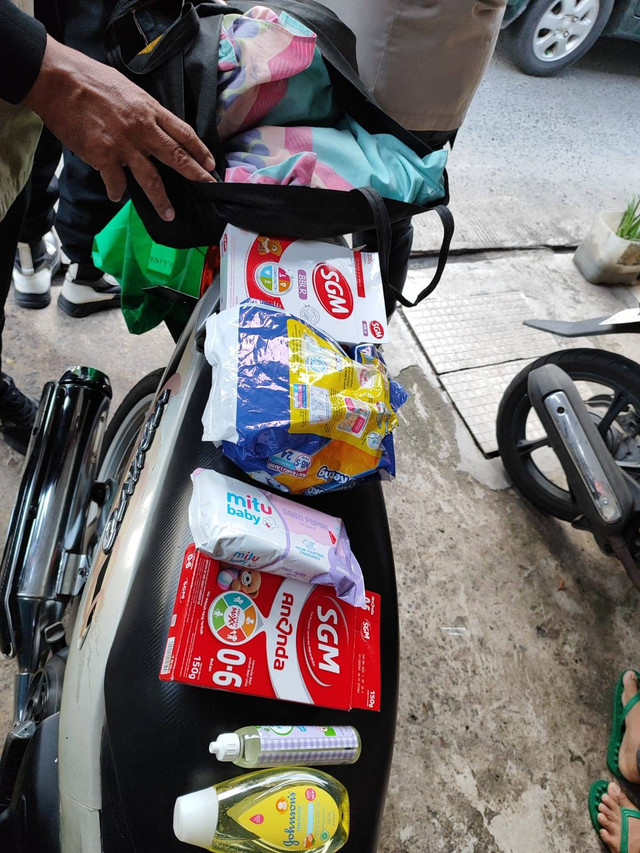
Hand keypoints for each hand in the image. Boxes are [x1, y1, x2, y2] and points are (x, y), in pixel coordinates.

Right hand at [24, 36, 215, 220]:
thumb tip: (149, 125)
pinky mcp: (105, 157)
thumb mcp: (125, 88)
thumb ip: (140, 110)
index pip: (183, 132)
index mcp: (149, 109)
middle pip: (176, 157)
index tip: (210, 163)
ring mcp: (125, 145)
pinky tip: (116, 195)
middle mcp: (142, 129)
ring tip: (169, 214)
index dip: (199, 150)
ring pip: (151, 180)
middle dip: (195, 175)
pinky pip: (117, 183)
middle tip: (208, 187)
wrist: (58, 81)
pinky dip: (116, 191)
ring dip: (162, 200)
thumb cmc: (88, 79)